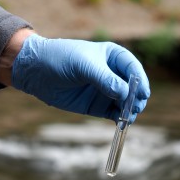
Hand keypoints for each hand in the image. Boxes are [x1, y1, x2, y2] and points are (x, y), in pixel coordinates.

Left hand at [11, 34, 149, 122]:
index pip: (132, 68)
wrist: (36, 72)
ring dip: (129, 110)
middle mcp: (112, 74)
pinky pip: (114, 113)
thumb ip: (105, 79)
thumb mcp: (83, 65)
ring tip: (128, 117)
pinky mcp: (98, 106)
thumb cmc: (60, 59)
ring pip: (125, 102)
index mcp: (112, 57)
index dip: (140, 81)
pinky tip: (121, 123)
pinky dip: (119, 118)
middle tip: (135, 107)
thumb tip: (125, 93)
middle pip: (133, 87)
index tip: (143, 93)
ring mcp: (106, 91)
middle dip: (136, 98)